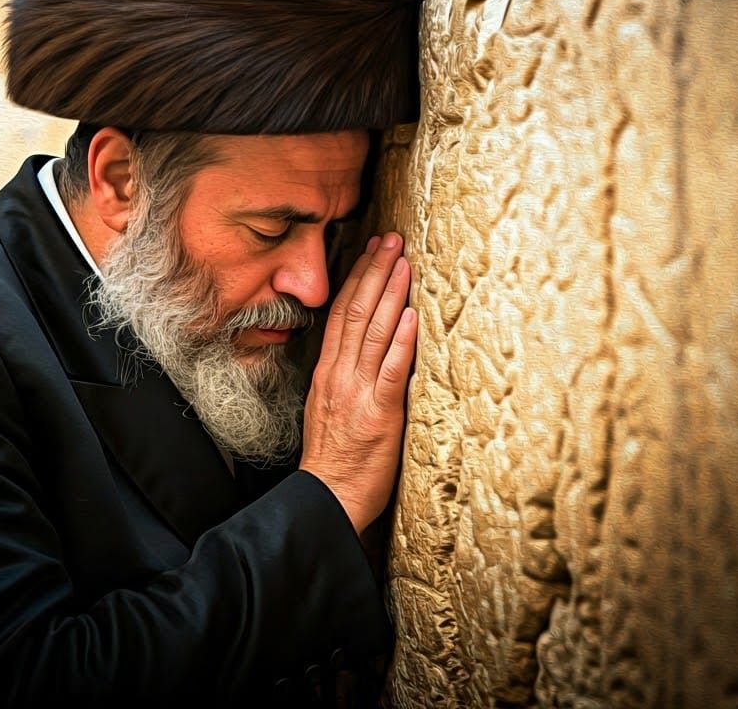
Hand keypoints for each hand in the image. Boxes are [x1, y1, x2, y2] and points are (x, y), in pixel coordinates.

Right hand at [299, 231, 417, 534]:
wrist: (327, 498)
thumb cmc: (333, 458)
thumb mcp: (329, 406)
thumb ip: (346, 374)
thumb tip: (368, 348)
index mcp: (328, 371)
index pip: (341, 312)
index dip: (357, 277)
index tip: (371, 249)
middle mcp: (340, 374)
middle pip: (356, 311)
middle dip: (375, 271)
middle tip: (392, 240)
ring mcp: (358, 392)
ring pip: (373, 332)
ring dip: (390, 293)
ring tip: (403, 262)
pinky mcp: (379, 413)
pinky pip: (390, 371)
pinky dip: (401, 341)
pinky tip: (410, 316)